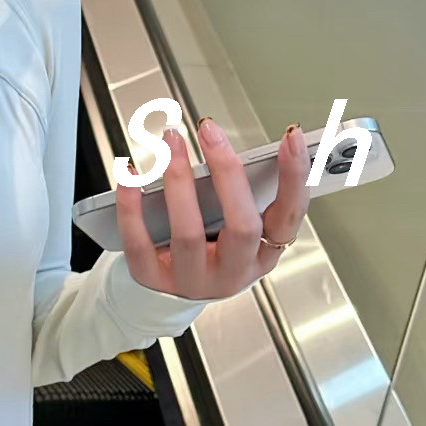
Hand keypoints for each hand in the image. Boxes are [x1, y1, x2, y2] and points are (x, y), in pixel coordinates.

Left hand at [114, 120, 310, 301]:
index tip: (290, 136)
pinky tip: (131, 176)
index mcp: (262, 253)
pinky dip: (132, 206)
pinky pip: (140, 243)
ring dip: (179, 182)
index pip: (288, 216)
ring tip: (171, 144)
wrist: (171, 294)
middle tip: (210, 130)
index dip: (294, 177)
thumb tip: (230, 145)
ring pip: (188, 234)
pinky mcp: (154, 280)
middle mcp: (232, 271)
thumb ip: (242, 194)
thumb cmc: (210, 250)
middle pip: (241, 226)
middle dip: (227, 173)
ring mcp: (193, 279)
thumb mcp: (238, 229)